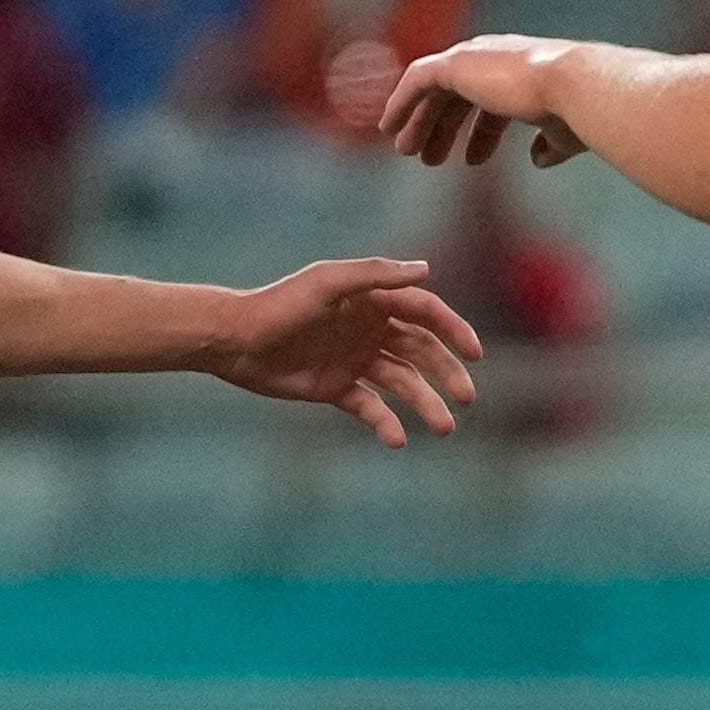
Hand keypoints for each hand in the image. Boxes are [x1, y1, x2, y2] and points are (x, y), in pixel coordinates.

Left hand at [206, 255, 482, 446]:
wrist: (235, 341)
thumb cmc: (280, 305)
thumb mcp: (327, 283)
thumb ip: (375, 275)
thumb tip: (425, 269)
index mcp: (372, 300)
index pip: (425, 312)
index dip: (454, 330)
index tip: (474, 354)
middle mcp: (369, 328)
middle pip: (422, 351)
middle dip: (447, 374)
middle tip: (467, 399)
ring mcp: (355, 359)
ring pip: (403, 382)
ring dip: (426, 404)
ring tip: (443, 428)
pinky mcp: (336, 387)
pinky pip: (370, 407)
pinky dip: (386, 423)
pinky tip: (397, 439)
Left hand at [378, 34, 593, 172]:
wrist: (573, 87)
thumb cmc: (576, 109)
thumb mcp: (563, 131)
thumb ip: (551, 143)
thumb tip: (538, 158)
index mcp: (523, 72)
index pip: (494, 102)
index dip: (482, 133)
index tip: (472, 160)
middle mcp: (498, 58)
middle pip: (460, 95)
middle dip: (444, 127)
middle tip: (429, 158)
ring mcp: (476, 57)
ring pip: (436, 89)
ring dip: (420, 120)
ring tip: (408, 150)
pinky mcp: (456, 63)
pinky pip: (418, 79)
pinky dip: (402, 101)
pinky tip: (389, 126)